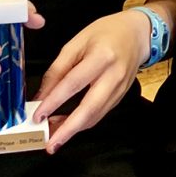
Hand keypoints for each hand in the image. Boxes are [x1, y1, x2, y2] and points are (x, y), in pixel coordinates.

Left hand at [33, 9, 150, 152]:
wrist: (137, 33)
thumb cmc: (106, 32)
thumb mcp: (78, 42)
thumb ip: (59, 68)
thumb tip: (42, 95)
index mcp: (101, 56)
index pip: (74, 83)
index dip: (54, 101)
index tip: (38, 115)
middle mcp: (114, 75)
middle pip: (90, 108)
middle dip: (68, 129)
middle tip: (50, 144)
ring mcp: (120, 88)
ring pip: (96, 115)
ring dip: (74, 129)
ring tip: (54, 136)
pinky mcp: (121, 96)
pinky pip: (101, 113)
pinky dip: (84, 122)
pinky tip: (69, 123)